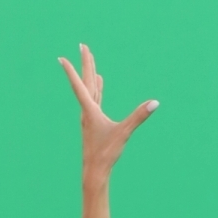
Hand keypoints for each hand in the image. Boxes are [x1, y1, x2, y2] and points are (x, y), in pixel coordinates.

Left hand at [59, 42, 156, 181]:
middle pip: (86, 82)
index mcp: (90, 111)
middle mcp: (87, 111)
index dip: (71, 71)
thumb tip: (155, 103)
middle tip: (82, 46)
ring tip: (90, 61)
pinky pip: (94, 100)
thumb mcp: (124, 133)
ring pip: (90, 90)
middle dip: (85, 64)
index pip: (80, 85)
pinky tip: (99, 84)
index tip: (62, 57)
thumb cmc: (106, 153)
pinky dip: (96, 89)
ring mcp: (89, 117)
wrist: (95, 171)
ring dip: (90, 74)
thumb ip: (139, 116)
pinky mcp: (94, 122)